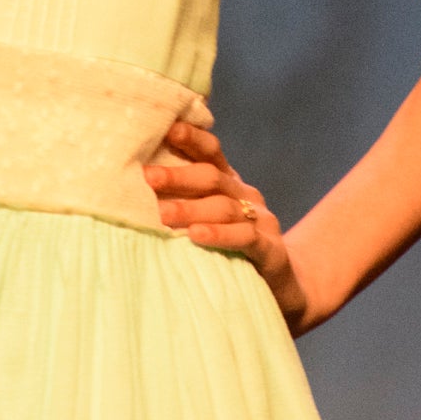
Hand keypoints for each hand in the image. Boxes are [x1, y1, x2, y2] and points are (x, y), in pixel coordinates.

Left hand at [149, 107, 316, 335]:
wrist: (283, 290)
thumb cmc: (230, 252)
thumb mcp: (208, 221)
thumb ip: (184, 202)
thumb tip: (138, 186)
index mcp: (230, 184)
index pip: (211, 153)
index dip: (192, 139)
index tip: (168, 129)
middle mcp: (247, 196)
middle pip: (212, 178)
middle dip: (179, 176)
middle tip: (148, 177)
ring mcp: (262, 222)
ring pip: (225, 208)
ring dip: (192, 209)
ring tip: (163, 214)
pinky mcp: (271, 251)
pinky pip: (245, 238)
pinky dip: (220, 235)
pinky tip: (197, 236)